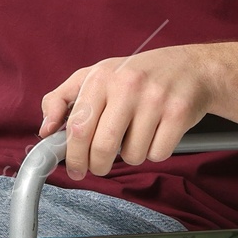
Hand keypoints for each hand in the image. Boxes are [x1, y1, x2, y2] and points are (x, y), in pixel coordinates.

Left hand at [38, 46, 214, 178]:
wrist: (191, 67)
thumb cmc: (136, 75)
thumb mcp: (95, 76)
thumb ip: (62, 99)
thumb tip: (45, 131)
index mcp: (101, 77)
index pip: (78, 127)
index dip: (73, 156)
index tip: (75, 169)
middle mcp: (127, 85)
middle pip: (102, 147)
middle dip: (98, 166)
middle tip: (100, 166)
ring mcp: (155, 99)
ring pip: (132, 155)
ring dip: (131, 156)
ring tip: (136, 135)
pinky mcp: (179, 113)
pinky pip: (157, 154)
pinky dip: (155, 152)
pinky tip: (156, 133)